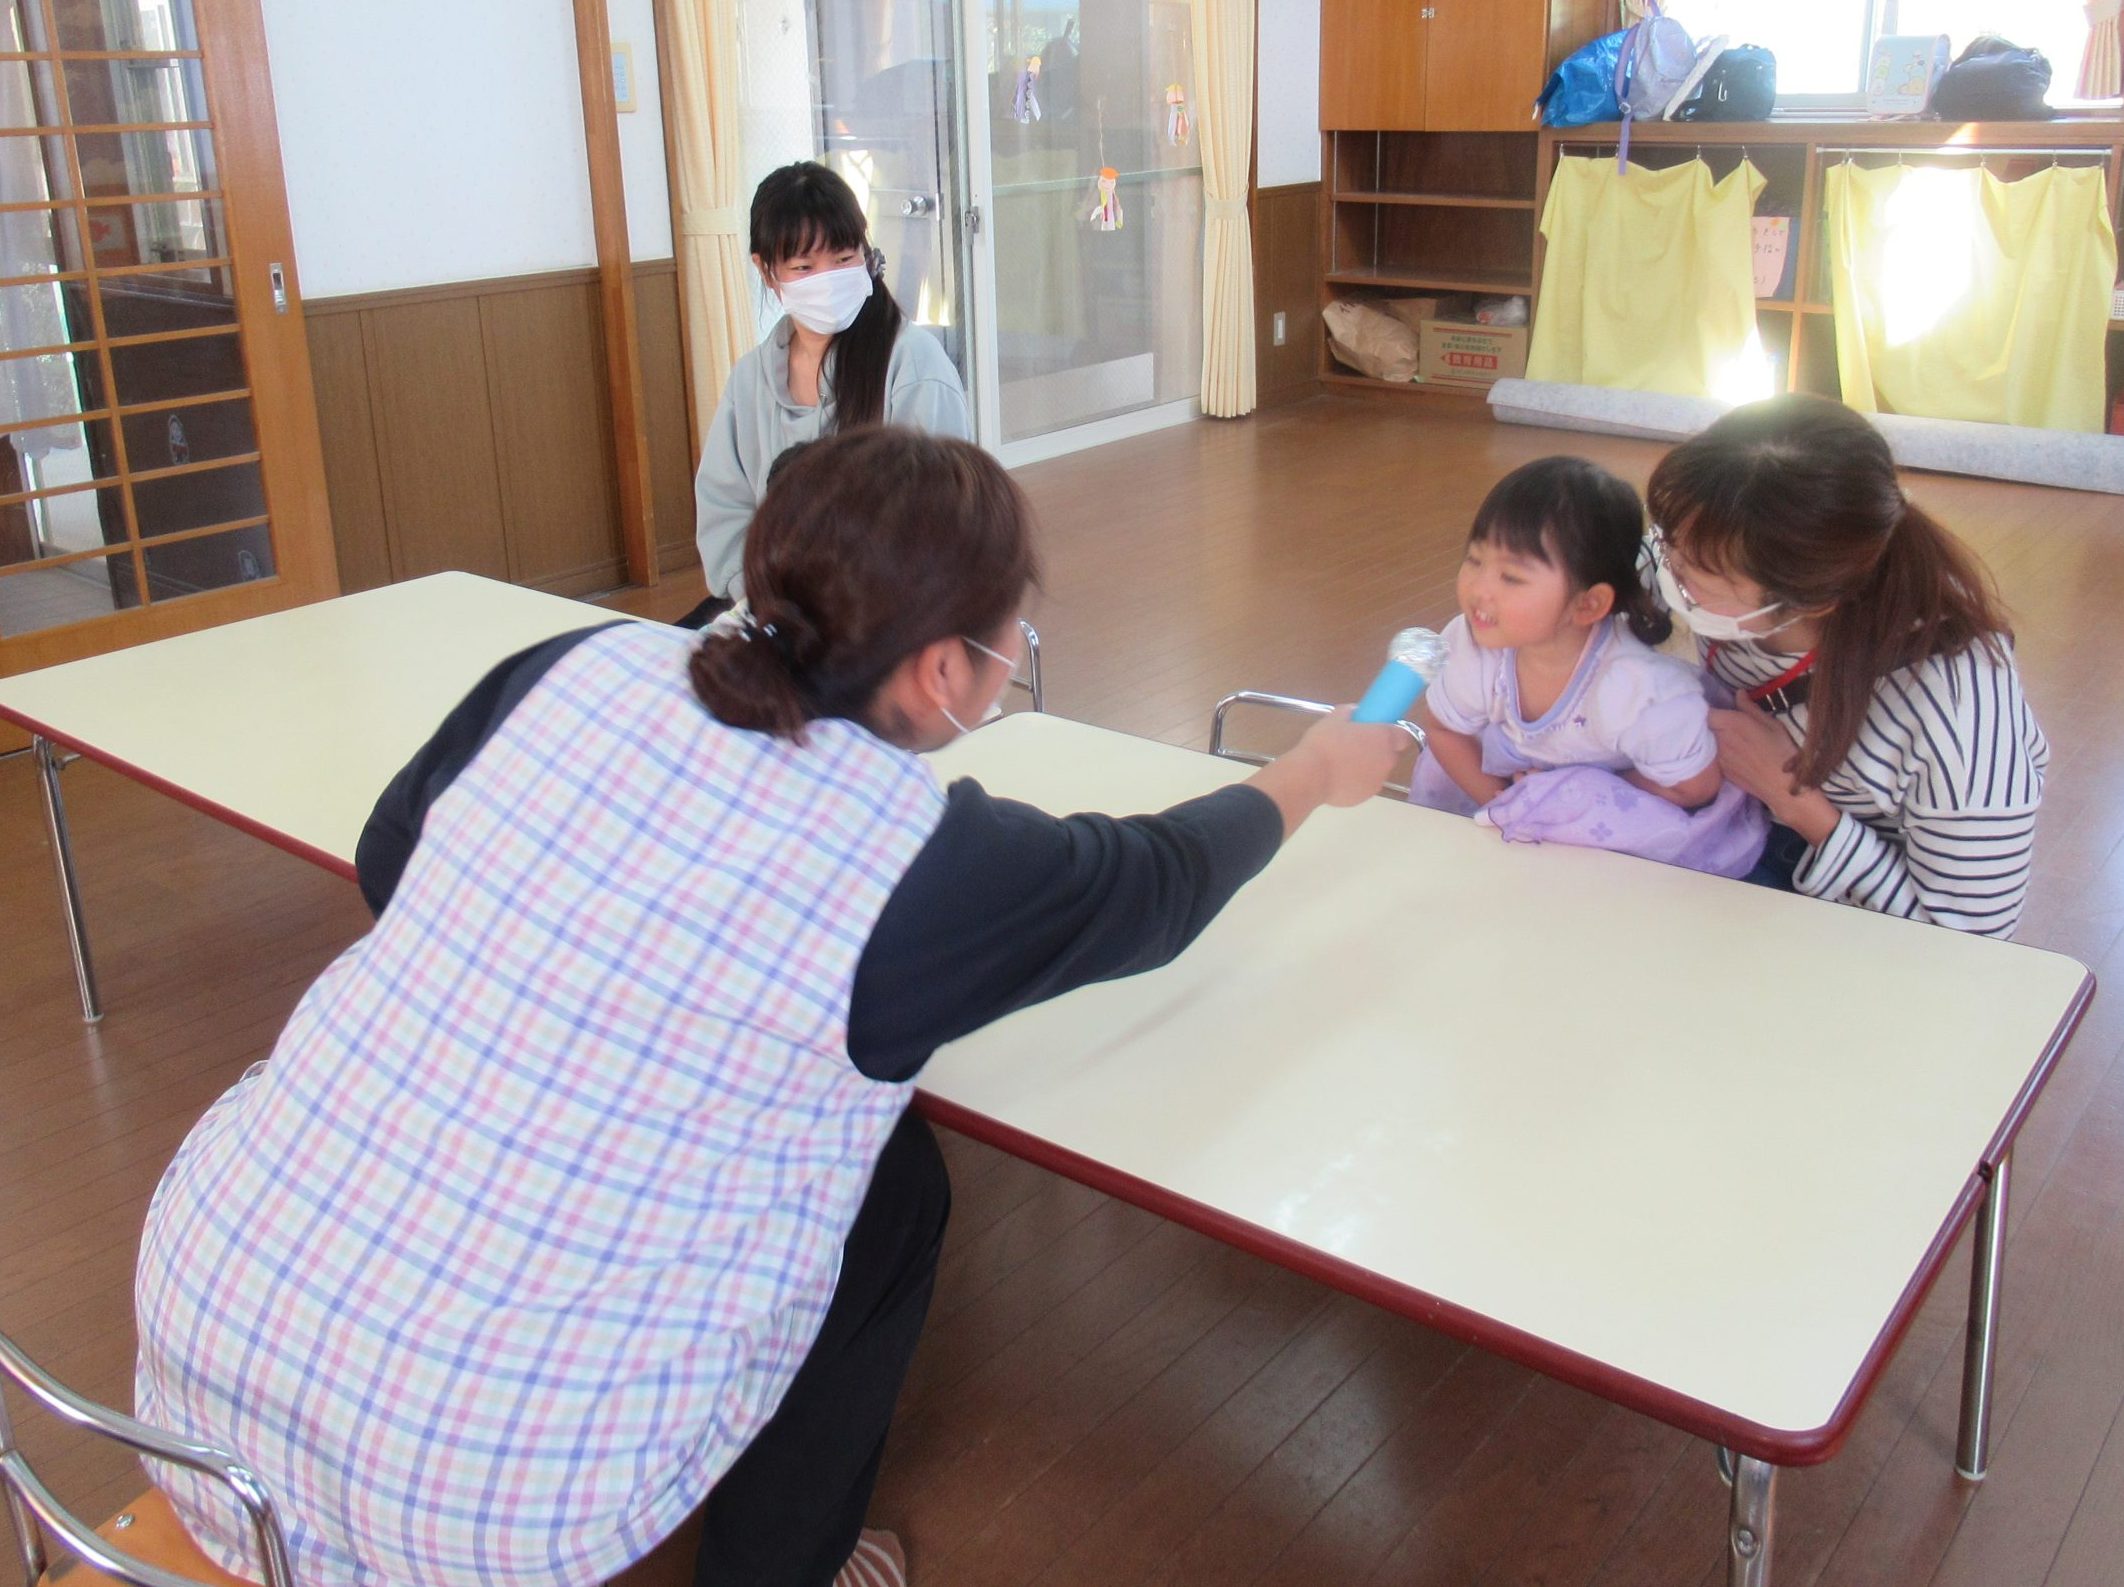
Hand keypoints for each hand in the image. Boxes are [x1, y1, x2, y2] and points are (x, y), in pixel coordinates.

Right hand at [1294, 707, 1406, 806]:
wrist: (1310, 777)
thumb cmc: (1325, 743)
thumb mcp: (1334, 719)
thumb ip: (1349, 712)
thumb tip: (1354, 711)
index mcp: (1383, 739)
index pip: (1404, 736)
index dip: (1393, 733)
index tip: (1378, 730)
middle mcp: (1386, 762)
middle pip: (1391, 755)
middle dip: (1379, 750)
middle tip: (1358, 745)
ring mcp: (1377, 782)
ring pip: (1378, 772)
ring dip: (1367, 767)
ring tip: (1343, 764)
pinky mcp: (1364, 797)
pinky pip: (1365, 786)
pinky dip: (1356, 781)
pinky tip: (1338, 777)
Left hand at [1709, 697, 1837, 841]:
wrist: (1781, 784)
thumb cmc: (1780, 749)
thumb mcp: (1770, 723)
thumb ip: (1749, 707)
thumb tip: (1738, 692)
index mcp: (1730, 722)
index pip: (1707, 711)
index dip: (1710, 710)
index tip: (1718, 709)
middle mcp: (1719, 738)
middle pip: (1705, 727)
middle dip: (1711, 723)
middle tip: (1723, 723)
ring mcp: (1717, 756)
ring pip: (1707, 742)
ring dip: (1712, 738)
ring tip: (1727, 739)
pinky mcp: (1720, 770)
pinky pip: (1713, 757)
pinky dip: (1717, 753)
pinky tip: (1731, 754)